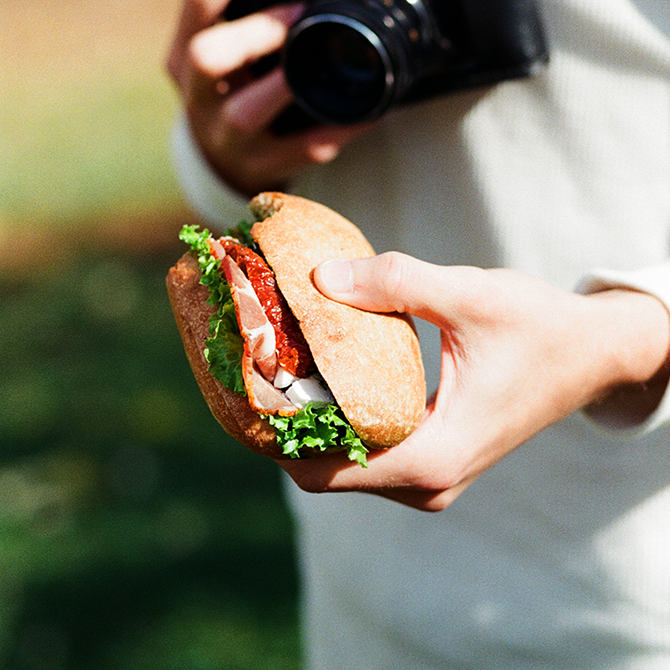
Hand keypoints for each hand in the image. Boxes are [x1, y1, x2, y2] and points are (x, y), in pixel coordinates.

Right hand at [167, 0, 372, 194]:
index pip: (200, 5)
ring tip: (328, 64)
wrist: (222, 164)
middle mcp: (200, 100)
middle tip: (297, 17)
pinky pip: (305, 147)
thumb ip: (240, 21)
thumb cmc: (230, 94)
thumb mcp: (220, 55)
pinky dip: (340, 126)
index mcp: (185, 59)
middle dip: (254, 33)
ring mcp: (229, 141)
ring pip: (244, 115)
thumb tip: (306, 4)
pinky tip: (368, 110)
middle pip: (206, 58)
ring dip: (287, 84)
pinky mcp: (264, 168)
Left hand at [279, 253, 669, 510]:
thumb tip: (319, 277)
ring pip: (343, 465)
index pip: (323, 469)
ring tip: (273, 372)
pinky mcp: (432, 458)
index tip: (238, 390)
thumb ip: (396, 283)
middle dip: (280, 429)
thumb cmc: (540, 327)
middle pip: (324, 470)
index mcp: (432, 457)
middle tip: (246, 372)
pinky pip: (366, 452)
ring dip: (305, 426)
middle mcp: (428, 482)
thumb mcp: (470, 296)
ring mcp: (430, 476)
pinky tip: (317, 382)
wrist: (590, 354)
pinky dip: (334, 424)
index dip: (271, 436)